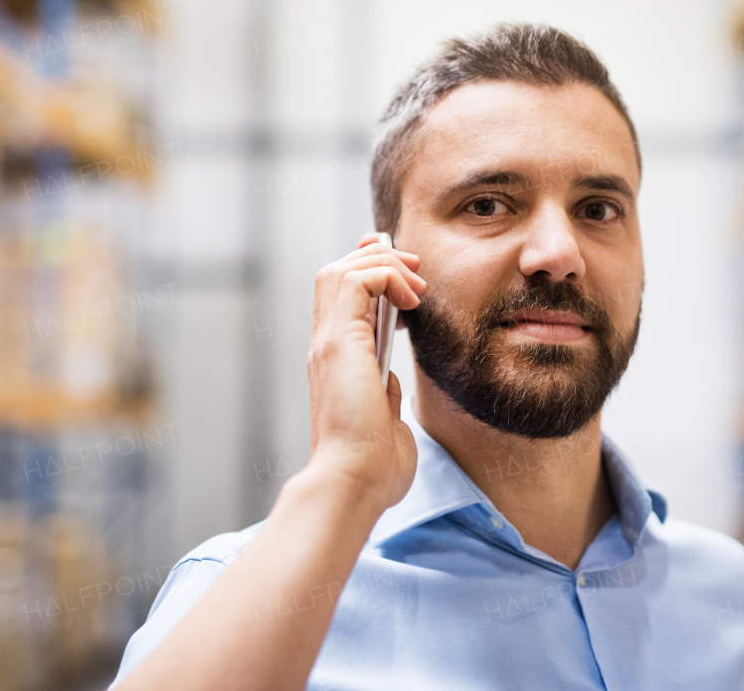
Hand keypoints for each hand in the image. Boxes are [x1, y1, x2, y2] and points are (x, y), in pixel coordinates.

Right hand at [305, 234, 425, 511]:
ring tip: (415, 284)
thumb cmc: (371, 466)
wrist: (355, 483)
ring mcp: (329, 341)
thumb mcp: (384, 419)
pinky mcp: (340, 342)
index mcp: (335, 361)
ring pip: (342, 269)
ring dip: (384, 264)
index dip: (370, 274)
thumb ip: (383, 394)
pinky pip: (358, 281)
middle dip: (379, 259)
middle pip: (337, 272)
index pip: (341, 296)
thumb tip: (390, 378)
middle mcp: (326, 345)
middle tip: (417, 274)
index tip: (406, 281)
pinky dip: (387, 277)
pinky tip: (410, 300)